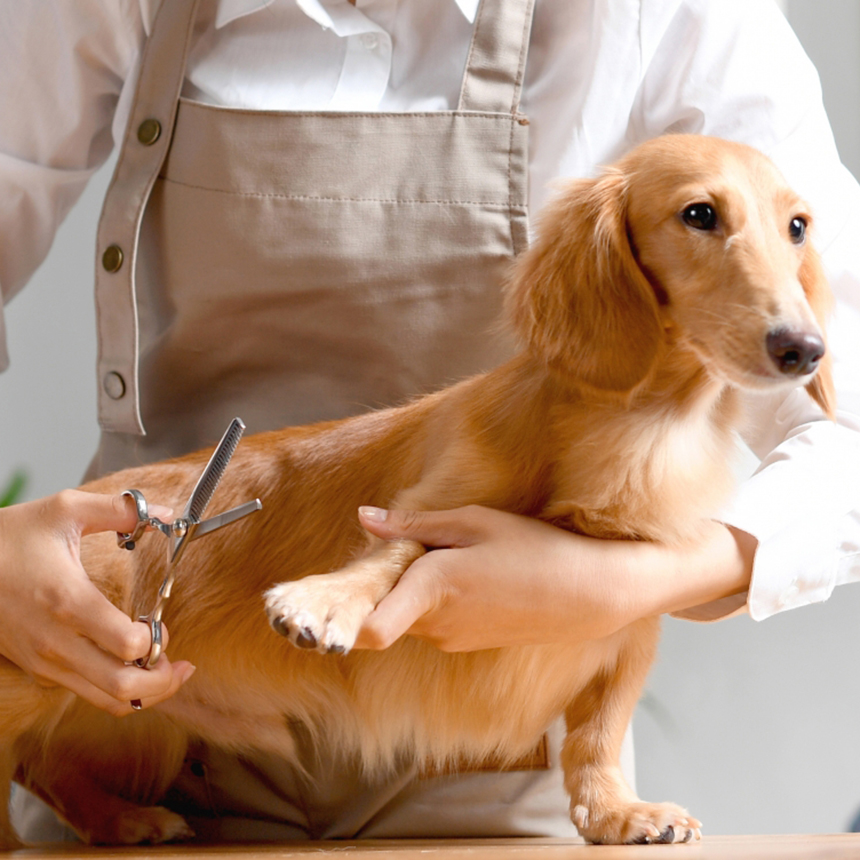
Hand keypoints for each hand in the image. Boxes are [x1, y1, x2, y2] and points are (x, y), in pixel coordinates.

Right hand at [0, 490, 194, 714]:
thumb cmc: (10, 536)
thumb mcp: (66, 509)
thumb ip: (120, 510)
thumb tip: (166, 513)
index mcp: (68, 602)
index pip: (127, 645)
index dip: (156, 640)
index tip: (162, 623)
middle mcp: (57, 641)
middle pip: (122, 687)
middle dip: (162, 681)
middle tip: (180, 663)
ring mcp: (46, 661)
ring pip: (105, 700)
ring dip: (144, 691)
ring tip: (164, 669)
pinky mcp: (39, 669)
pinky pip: (86, 693)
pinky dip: (117, 689)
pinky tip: (131, 666)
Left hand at [354, 505, 754, 651]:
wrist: (590, 594)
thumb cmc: (535, 549)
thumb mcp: (474, 522)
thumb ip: (414, 523)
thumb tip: (365, 518)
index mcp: (432, 588)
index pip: (370, 627)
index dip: (343, 619)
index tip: (329, 605)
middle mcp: (436, 623)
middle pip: (384, 607)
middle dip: (386, 581)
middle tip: (409, 544)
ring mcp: (453, 639)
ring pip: (409, 613)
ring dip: (414, 589)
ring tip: (452, 556)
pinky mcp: (468, 643)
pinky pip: (434, 621)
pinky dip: (436, 600)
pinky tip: (474, 577)